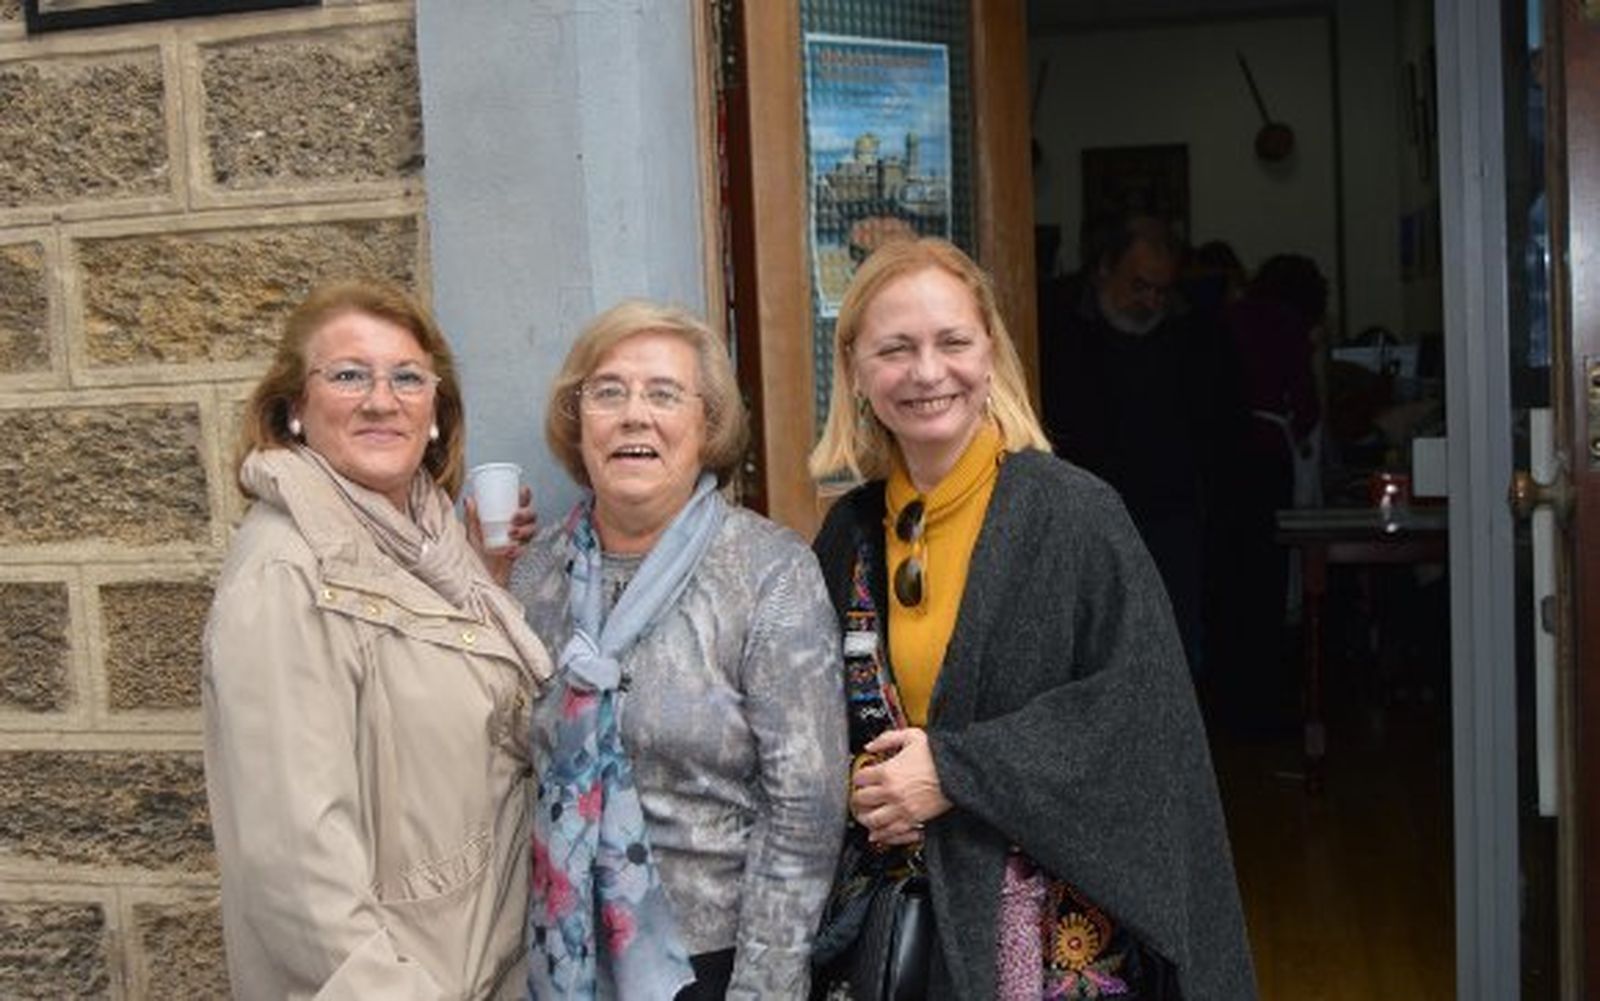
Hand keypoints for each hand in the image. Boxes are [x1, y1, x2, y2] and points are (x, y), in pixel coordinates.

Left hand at [465, 485, 535, 585]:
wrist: (478, 579)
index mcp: (506, 518)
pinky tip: (509, 551)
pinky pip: (526, 548)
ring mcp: (518, 541)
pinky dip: (518, 549)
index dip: (526, 496)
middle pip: (532, 515)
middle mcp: (515, 528)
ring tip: (511, 534)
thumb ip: (472, 518)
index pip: (521, 503)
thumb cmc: (476, 556)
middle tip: (514, 519)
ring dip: (525, 530)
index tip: (523, 492)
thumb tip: (469, 499)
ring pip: (533, 530)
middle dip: (526, 514)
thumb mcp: (472, 534)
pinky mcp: (519, 554)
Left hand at [850, 728, 952, 845]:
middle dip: (858, 798)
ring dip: (865, 818)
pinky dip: (882, 835)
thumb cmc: (938, 756)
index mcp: (887, 772)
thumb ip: (887, 738)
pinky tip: (878, 834)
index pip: (859, 779)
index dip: (858, 777)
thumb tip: (871, 745)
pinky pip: (892, 833)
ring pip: (872, 821)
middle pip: (860, 801)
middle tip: (859, 797)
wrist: (959, 772)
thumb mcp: (911, 736)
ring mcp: (901, 809)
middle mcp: (891, 792)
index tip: (862, 778)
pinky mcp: (913, 820)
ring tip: (865, 815)